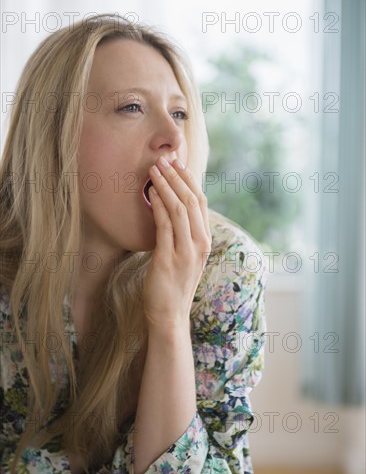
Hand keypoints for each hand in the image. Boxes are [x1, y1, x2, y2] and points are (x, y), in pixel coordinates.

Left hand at [142, 156, 211, 327]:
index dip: (189, 180)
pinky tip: (150, 192)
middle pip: (191, 201)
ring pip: (179, 209)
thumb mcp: (185, 255)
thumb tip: (171, 207)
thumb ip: (183, 233)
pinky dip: (158, 205)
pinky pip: (165, 225)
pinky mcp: (170, 259)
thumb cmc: (173, 283)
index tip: (177, 163)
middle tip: (164, 159)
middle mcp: (200, 243)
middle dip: (177, 177)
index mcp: (205, 240)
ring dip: (166, 186)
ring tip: (154, 169)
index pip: (200, 202)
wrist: (169, 315)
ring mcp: (186, 251)